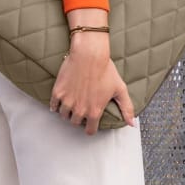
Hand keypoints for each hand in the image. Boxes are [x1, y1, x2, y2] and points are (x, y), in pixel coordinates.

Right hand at [48, 14, 134, 134]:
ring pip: (64, 116)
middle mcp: (80, 110)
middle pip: (75, 123)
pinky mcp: (57, 93)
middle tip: (81, 106)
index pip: (90, 130)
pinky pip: (53, 106)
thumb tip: (132, 123)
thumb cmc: (105, 69)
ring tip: (72, 102)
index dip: (91, 126)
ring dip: (67, 111)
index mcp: (94, 111)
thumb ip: (127, 108)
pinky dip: (56, 104)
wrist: (89, 54)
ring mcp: (67, 102)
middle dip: (79, 117)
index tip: (90, 121)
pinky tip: (60, 100)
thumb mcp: (120, 89)